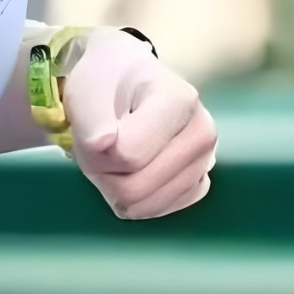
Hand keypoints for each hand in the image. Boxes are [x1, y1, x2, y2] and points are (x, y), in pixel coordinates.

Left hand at [63, 29, 216, 219]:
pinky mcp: (198, 184)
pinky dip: (132, 197)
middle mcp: (203, 133)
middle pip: (133, 188)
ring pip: (141, 205)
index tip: (94, 125)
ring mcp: (205, 161)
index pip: (127, 154)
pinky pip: (153, 211)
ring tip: (114, 152)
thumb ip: (90, 118)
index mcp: (180, 100)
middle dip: (101, 172)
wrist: (126, 82)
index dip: (96, 150)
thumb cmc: (108, 82)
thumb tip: (103, 146)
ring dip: (112, 185)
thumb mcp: (89, 88)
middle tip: (98, 143)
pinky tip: (132, 167)